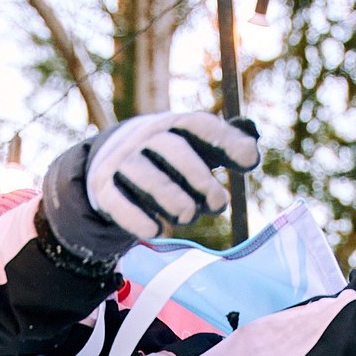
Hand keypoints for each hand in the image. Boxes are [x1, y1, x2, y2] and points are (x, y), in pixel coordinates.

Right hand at [39, 113, 262, 264]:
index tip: (251, 162)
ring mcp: (120, 162)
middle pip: (172, 148)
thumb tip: (253, 150)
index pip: (198, 125)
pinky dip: (136, 218)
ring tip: (187, 218)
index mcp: (170, 125)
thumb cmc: (162, 161)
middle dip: (198, 177)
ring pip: (146, 175)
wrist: (105, 167)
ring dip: (170, 198)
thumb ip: (221, 146)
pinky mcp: (102, 188)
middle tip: (217, 206)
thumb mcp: (190, 148)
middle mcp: (143, 137)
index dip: (226, 141)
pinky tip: (154, 230)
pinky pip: (118, 202)